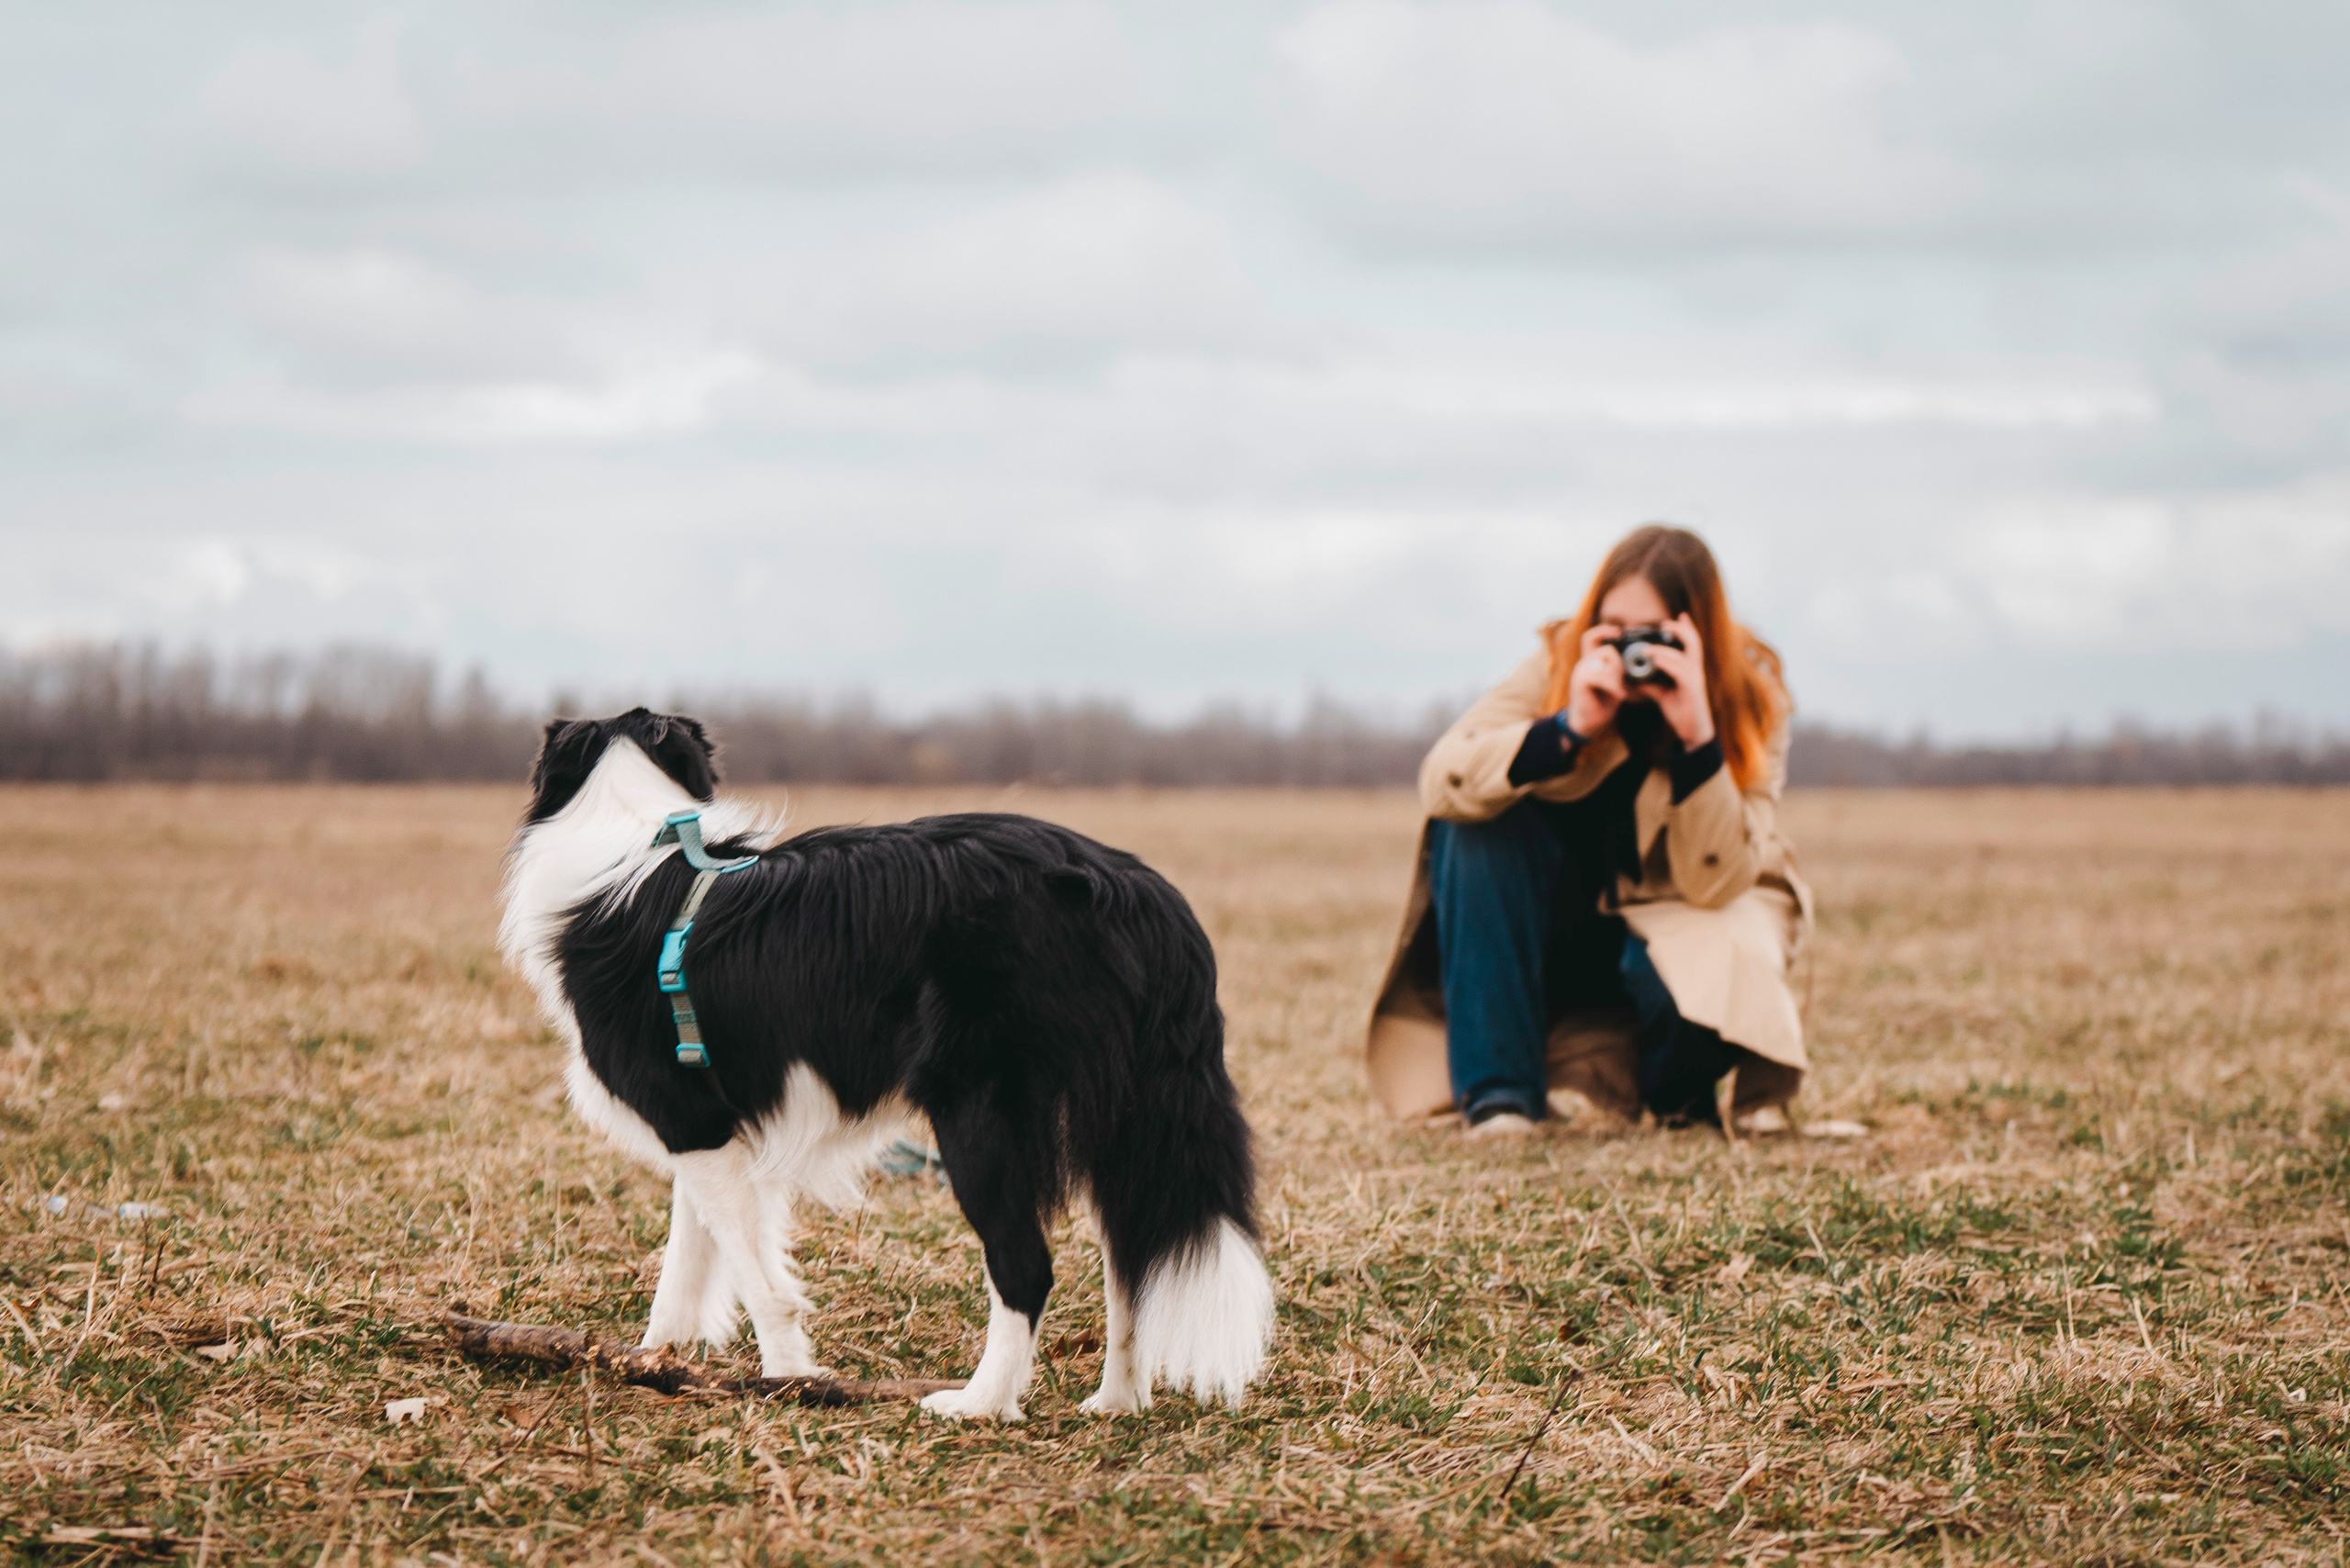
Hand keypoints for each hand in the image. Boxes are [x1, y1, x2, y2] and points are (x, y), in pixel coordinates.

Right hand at [1562, 625, 1626, 737]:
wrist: (1589, 724)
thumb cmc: (1603, 702)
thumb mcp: (1615, 682)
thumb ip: (1620, 669)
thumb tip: (1640, 660)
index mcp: (1591, 660)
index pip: (1591, 636)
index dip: (1604, 630)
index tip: (1619, 633)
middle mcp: (1584, 663)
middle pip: (1607, 649)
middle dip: (1620, 665)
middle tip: (1623, 682)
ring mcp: (1580, 671)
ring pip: (1604, 661)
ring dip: (1617, 676)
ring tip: (1620, 691)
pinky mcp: (1580, 682)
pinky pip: (1601, 676)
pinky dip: (1614, 686)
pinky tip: (1619, 696)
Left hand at [1642, 613, 1714, 748]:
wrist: (1693, 732)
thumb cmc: (1681, 712)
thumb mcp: (1662, 695)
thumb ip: (1650, 684)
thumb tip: (1632, 679)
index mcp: (1690, 669)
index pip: (1692, 643)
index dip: (1687, 628)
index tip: (1679, 616)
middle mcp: (1696, 671)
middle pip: (1694, 643)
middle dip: (1681, 630)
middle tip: (1665, 623)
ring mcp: (1695, 680)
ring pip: (1684, 657)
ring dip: (1665, 650)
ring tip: (1647, 648)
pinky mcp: (1692, 691)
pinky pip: (1681, 673)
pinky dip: (1668, 664)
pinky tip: (1655, 660)